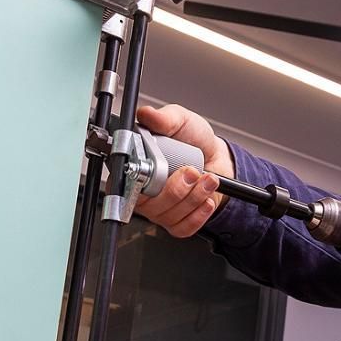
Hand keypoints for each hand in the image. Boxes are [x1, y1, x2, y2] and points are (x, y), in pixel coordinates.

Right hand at [134, 104, 233, 236]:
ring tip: (207, 179)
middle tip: (192, 171)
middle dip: (176, 189)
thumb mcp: (180, 120)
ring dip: (194, 197)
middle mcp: (144, 194)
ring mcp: (160, 211)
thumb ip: (164, 118)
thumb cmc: (192, 140)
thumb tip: (146, 114)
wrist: (216, 157)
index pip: (124, 184)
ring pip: (170, 215)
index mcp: (135, 169)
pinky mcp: (177, 223)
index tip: (159, 171)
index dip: (141, 180)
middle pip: (151, 204)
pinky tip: (207, 198)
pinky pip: (184, 227)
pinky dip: (199, 213)